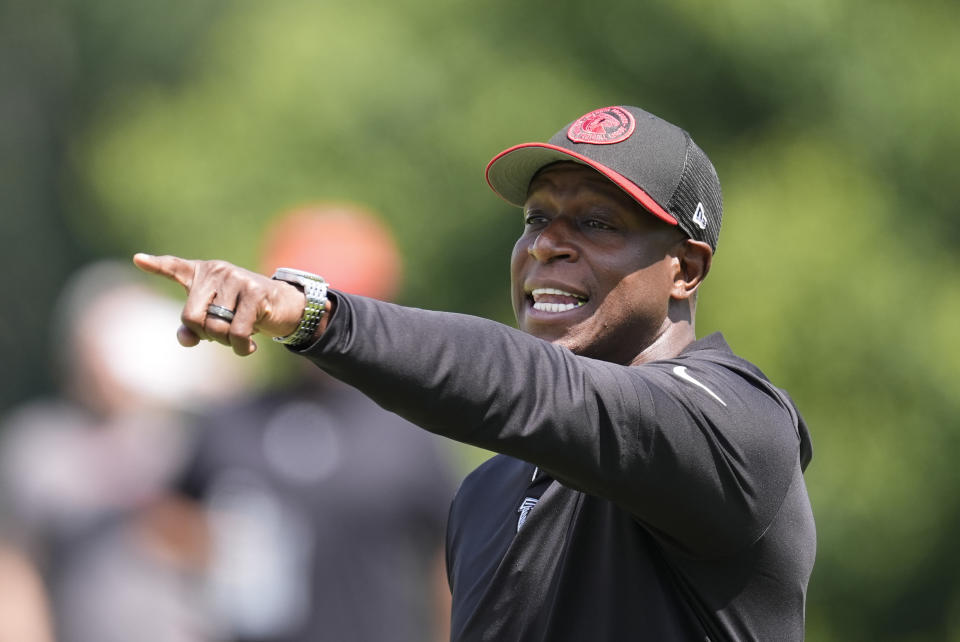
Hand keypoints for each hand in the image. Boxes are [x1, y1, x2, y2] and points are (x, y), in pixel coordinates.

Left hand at [133, 253, 308, 355]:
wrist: (284, 306)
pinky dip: (240, 348)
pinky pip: (236, 332)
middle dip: (206, 335)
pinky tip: (249, 347)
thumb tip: (186, 339)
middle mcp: (216, 271)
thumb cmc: (244, 311)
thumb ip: (195, 329)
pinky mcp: (254, 292)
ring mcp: (236, 279)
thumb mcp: (217, 319)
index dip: (156, 265)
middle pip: (191, 317)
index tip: (138, 260)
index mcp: (203, 273)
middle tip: (223, 334)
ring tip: (240, 336)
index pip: (174, 268)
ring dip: (226, 342)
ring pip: (215, 327)